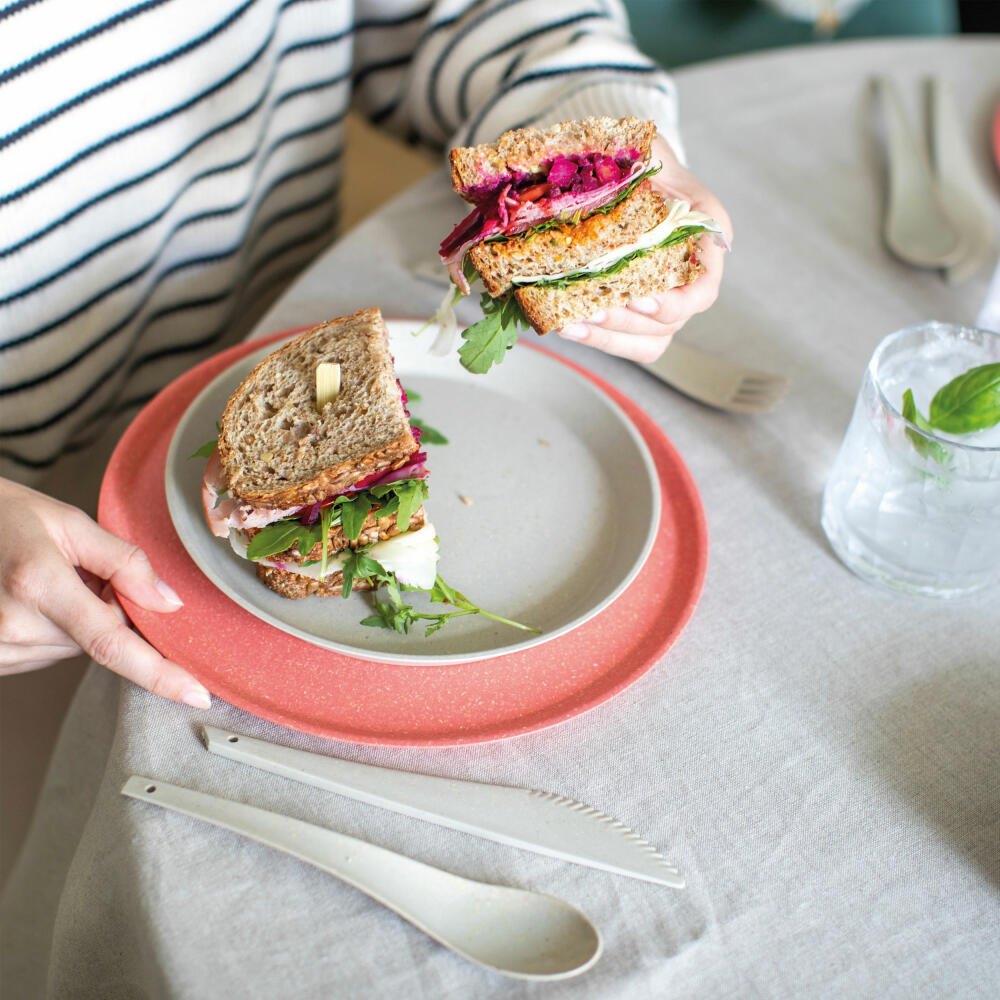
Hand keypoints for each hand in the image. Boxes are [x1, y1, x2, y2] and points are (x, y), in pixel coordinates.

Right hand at [0, 478, 210, 707]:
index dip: (159, 673)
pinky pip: (50, 653)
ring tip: (51, 581)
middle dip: (110, 609)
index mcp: (37, 583)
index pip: (112, 642)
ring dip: (80, 620)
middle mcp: (13, 624)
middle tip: (82, 572)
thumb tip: (170, 603)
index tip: (196, 694)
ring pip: (78, 648)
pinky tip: (35, 599)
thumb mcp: (70, 523)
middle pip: (102, 639)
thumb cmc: (7, 517)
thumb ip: (125, 562)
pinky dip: (57, 629)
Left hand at [556, 135, 732, 362]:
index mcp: (705, 235)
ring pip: (649, 340)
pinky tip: (566, 326)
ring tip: (572, 322)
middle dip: (628, 321)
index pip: (703, 290)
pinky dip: (598, 340)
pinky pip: (625, 341)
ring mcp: (664, 297)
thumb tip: (597, 183)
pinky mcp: (636, 310)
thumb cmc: (638, 155)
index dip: (675, 303)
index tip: (640, 299)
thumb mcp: (642, 150)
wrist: (627, 167)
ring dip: (609, 336)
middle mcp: (691, 274)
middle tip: (591, 311)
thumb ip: (633, 168)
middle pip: (672, 322)